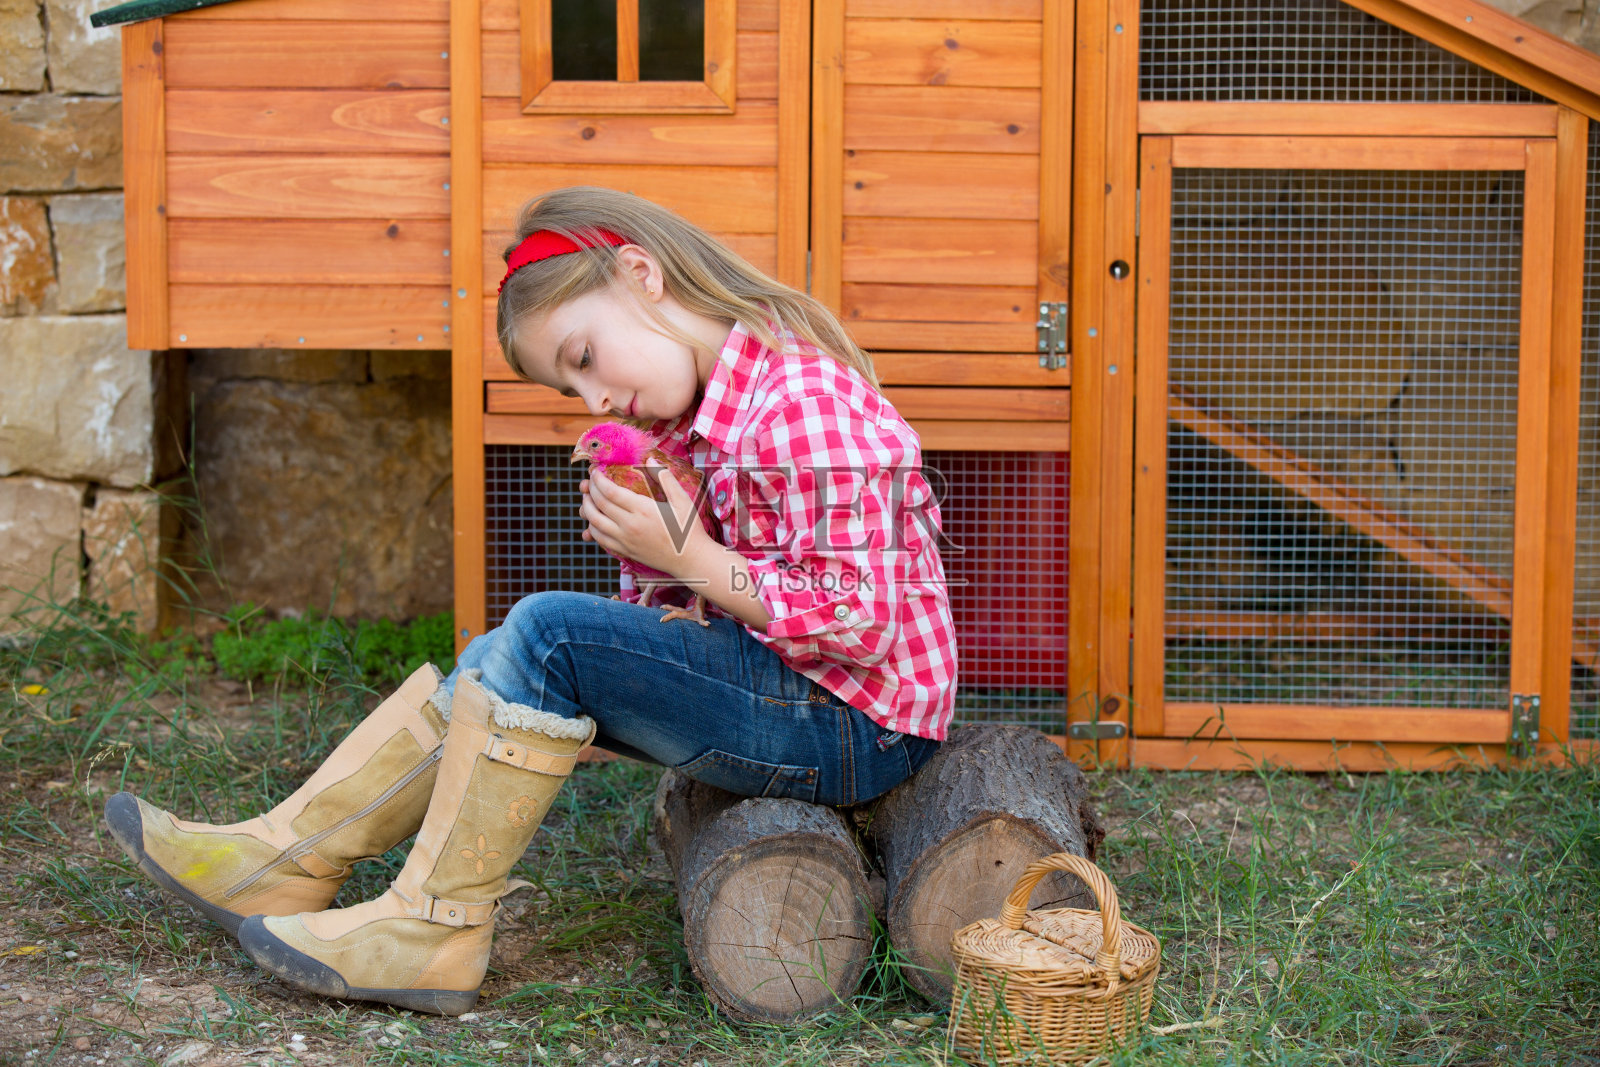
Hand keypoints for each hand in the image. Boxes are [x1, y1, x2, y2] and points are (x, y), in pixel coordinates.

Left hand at [579, 461, 710, 575]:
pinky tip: (594, 521)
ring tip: (587, 499)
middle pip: (598, 505)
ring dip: (586, 509)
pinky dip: (592, 529)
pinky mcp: (625, 552)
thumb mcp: (682, 500)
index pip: (610, 491)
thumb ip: (665, 478)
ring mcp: (625, 541)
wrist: (691, 560)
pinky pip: (600, 540)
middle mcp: (629, 526)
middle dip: (589, 491)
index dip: (598, 479)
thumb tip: (651, 459)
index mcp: (642, 509)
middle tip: (587, 482)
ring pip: (594, 524)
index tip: (595, 471)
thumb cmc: (688, 529)